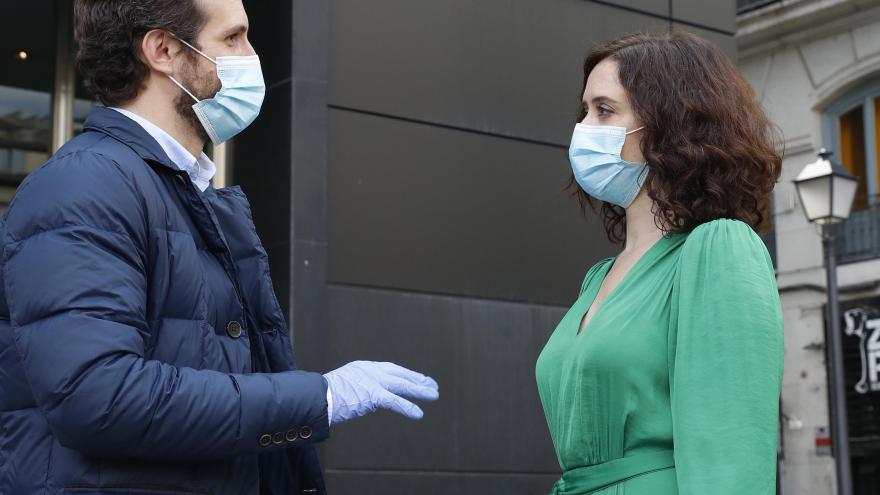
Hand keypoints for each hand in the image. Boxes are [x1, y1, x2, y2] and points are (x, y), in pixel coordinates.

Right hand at [323, 361, 438, 424]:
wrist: (313, 398)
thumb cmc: (321, 397)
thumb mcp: (341, 387)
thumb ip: (355, 389)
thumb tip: (360, 400)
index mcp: (362, 367)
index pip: (389, 369)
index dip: (405, 374)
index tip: (417, 378)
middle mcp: (369, 370)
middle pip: (399, 374)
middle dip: (417, 379)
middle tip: (432, 384)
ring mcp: (371, 381)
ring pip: (401, 385)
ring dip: (419, 390)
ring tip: (434, 395)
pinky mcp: (372, 394)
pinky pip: (394, 401)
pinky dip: (407, 407)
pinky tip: (418, 413)